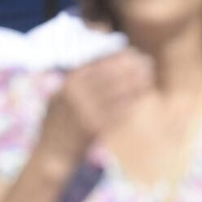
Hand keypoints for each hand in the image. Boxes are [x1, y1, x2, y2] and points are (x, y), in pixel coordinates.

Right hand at [37, 51, 153, 169]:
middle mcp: (78, 93)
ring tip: (149, 77)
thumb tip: (110, 59)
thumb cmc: (61, 117)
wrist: (52, 149)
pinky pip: (119, 111)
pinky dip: (132, 102)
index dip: (120, 56)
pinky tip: (141, 96)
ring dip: (136, 83)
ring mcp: (86, 111)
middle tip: (147, 63)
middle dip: (132, 67)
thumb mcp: (64, 91)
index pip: (100, 62)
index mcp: (71, 80)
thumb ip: (81, 77)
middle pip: (112, 75)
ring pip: (119, 93)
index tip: (134, 52)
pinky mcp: (95, 128)